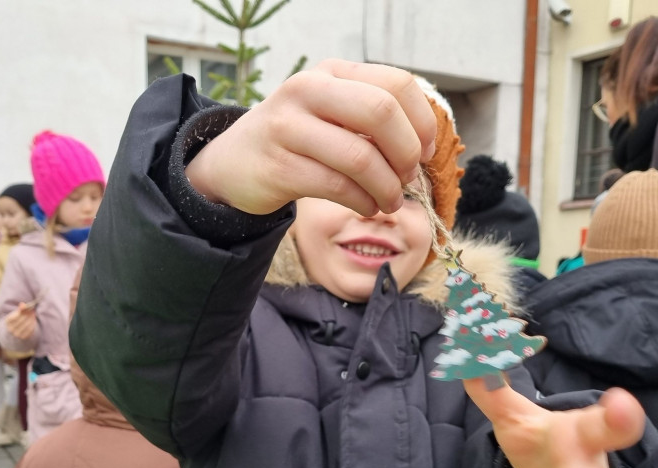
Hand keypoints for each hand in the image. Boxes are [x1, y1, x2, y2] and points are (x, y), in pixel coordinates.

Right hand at [5, 304, 35, 340]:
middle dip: (27, 315)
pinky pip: (30, 330)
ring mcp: (16, 334)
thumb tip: (22, 304)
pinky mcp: (23, 337)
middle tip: (32, 310)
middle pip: (21, 321)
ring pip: (26, 325)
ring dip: (31, 319)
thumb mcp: (16, 313)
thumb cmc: (16, 319)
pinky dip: (32, 324)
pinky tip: (33, 320)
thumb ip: (20, 309)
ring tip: (33, 315)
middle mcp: (10, 329)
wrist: (15, 330)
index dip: (22, 312)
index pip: (14, 316)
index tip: (28, 308)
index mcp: (7, 322)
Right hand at [185, 59, 437, 216]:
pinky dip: (363, 202)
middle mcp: (307, 90)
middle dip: (406, 152)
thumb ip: (370, 115)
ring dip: (387, 186)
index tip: (426, 151)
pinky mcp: (279, 167)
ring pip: (360, 156)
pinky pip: (338, 187)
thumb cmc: (295, 140)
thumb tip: (423, 146)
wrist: (230, 163)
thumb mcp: (329, 111)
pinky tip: (367, 206)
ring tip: (390, 201)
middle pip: (381, 113)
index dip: (422, 121)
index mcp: (331, 72)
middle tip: (408, 177)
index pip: (396, 84)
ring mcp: (289, 128)